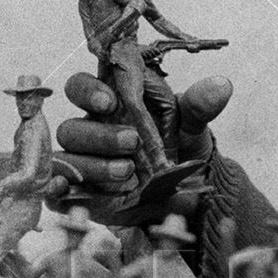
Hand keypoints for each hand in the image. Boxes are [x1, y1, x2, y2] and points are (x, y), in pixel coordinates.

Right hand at [53, 72, 233, 194]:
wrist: (185, 191)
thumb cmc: (179, 146)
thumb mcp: (192, 124)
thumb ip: (199, 105)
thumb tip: (222, 86)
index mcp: (108, 103)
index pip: (80, 86)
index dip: (87, 91)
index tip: (110, 101)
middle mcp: (89, 130)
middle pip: (71, 127)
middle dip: (99, 136)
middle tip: (132, 144)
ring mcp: (82, 162)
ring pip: (65, 157)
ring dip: (92, 165)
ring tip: (127, 173)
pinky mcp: (80, 192)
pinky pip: (55, 189)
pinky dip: (56, 190)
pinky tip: (67, 191)